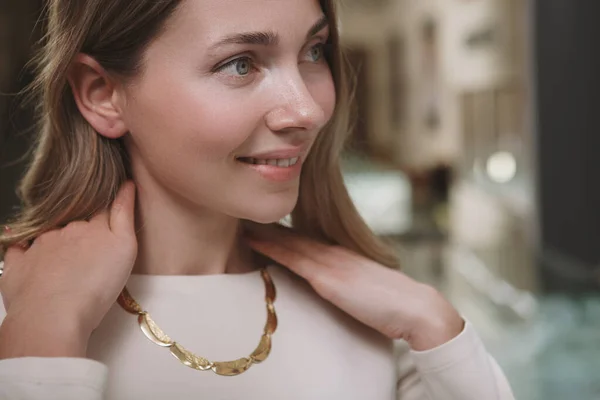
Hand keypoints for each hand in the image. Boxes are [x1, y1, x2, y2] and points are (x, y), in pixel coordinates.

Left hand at [0, 182, 137, 357]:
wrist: (52, 316)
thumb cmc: (95, 286)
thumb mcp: (124, 247)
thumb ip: (124, 214)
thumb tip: (126, 184)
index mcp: (91, 227)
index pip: (103, 211)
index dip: (109, 211)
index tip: (112, 212)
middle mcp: (63, 230)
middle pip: (76, 224)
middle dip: (84, 231)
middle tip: (93, 250)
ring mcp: (38, 246)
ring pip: (50, 236)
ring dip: (58, 241)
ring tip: (68, 264)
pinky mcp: (17, 265)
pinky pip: (18, 250)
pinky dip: (23, 249)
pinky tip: (29, 255)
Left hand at [244, 223, 463, 350]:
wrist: (414, 308)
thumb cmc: (393, 303)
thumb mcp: (365, 287)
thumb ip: (347, 282)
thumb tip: (333, 284)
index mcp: (341, 255)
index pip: (304, 239)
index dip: (280, 231)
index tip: (259, 223)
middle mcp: (333, 253)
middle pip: (292, 235)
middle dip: (266, 225)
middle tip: (239, 212)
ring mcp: (330, 263)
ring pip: (288, 241)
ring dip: (262, 231)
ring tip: (238, 219)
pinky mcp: (328, 279)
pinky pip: (292, 259)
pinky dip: (271, 247)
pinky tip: (252, 239)